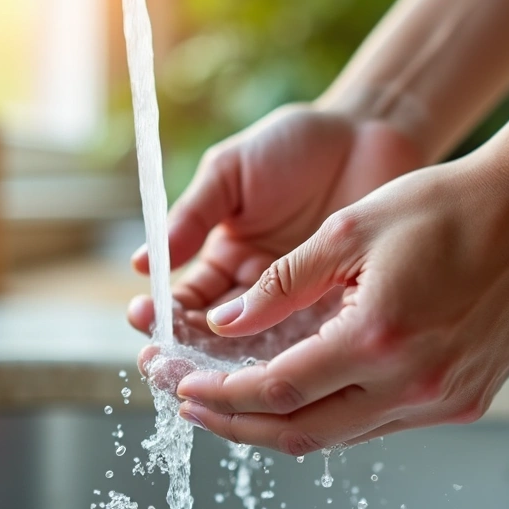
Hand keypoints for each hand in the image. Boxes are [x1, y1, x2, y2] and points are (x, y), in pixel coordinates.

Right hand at [128, 102, 423, 348]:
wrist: (366, 134)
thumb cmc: (294, 144)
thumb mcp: (231, 171)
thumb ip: (193, 215)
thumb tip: (142, 262)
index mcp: (225, 260)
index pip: (183, 301)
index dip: (160, 313)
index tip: (142, 316)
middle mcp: (257, 293)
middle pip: (212, 339)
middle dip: (183, 353)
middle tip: (161, 361)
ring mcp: (299, 307)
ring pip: (256, 351)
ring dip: (228, 368)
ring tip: (206, 374)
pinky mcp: (339, 311)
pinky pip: (310, 345)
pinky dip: (287, 361)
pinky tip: (267, 366)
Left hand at [170, 155, 508, 453]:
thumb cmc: (451, 205)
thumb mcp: (352, 229)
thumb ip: (284, 283)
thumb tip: (226, 322)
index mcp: (379, 335)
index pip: (277, 389)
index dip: (221, 394)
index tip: (181, 386)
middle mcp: (415, 383)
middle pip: (302, 432)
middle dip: (238, 425)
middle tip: (195, 406)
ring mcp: (446, 400)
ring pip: (342, 436)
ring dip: (285, 423)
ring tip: (238, 400)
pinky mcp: (467, 401)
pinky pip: (384, 423)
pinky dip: (336, 413)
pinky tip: (308, 390)